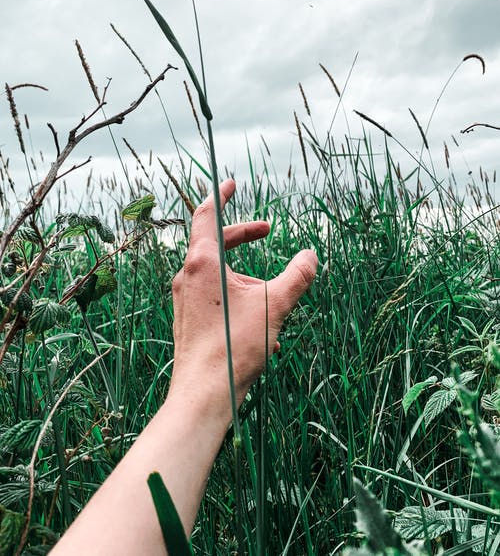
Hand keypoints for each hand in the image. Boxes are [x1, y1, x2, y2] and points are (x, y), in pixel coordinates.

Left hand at [170, 179, 317, 410]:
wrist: (204, 393)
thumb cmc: (235, 346)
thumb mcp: (275, 305)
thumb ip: (297, 276)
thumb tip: (311, 256)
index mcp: (203, 263)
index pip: (206, 215)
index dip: (220, 196)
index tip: (230, 184)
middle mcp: (187, 276)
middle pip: (214, 242)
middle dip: (242, 234)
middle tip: (266, 231)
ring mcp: (184, 298)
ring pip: (216, 271)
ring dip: (244, 272)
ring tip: (271, 294)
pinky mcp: (187, 318)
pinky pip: (213, 294)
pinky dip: (235, 294)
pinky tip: (259, 322)